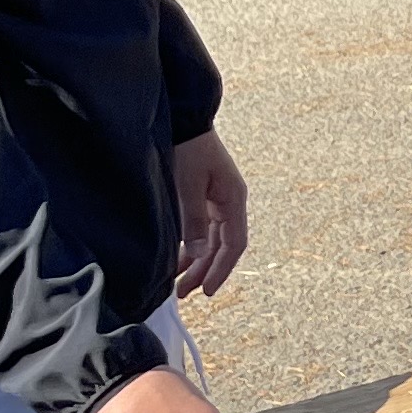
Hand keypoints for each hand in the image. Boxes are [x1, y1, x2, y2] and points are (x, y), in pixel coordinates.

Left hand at [171, 132, 249, 298]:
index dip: (221, 270)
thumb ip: (194, 221)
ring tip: (178, 283)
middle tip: (184, 293)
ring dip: (196, 261)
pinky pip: (202, 228)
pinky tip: (177, 257)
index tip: (207, 290)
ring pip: (211, 240)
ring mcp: (217, 199)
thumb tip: (200, 254)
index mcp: (233, 200)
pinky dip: (191, 245)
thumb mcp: (188, 185)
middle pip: (222, 246)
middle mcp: (229, 202)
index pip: (233, 245)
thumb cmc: (187, 148)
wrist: (183, 118)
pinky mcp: (204, 195)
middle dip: (204, 271)